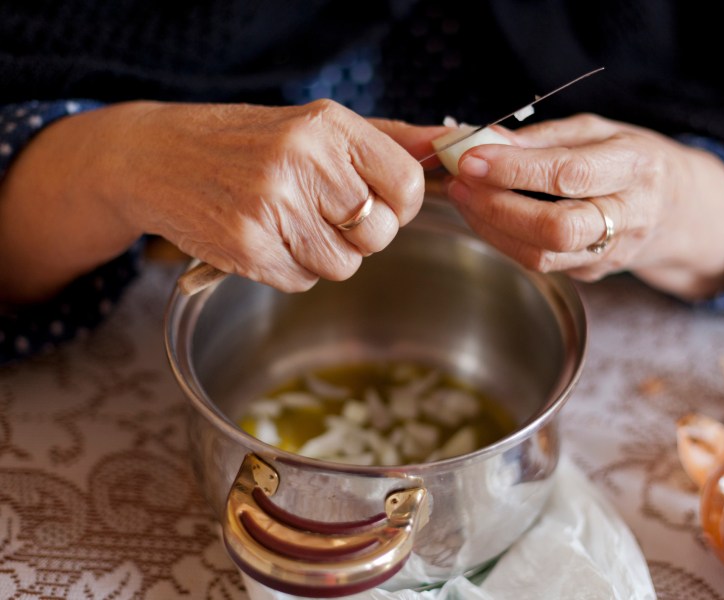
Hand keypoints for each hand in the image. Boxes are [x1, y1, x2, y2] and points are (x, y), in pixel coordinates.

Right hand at [0, 100, 427, 299]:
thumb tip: (453, 146)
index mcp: (329, 127)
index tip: (376, 203)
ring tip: (286, 222)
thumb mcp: (317, 127)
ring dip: (322, 255)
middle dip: (358, 234)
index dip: (397, 205)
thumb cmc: (247, 142)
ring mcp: (273, 206)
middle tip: (321, 212)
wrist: (159, 157)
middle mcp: (304, 162)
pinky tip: (263, 237)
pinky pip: (301, 282)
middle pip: (378, 234)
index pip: (407, 185)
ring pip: (342, 265)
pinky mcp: (247, 246)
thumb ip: (389, 140)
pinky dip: (289, 268)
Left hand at [445, 114, 723, 299]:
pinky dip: (502, 239)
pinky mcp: (592, 273)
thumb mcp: (599, 131)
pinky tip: (484, 215)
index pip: (569, 174)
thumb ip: (543, 137)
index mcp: (635, 166)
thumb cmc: (632, 161)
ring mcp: (611, 252)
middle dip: (498, 206)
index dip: (515, 169)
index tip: (471, 158)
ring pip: (542, 255)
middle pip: (557, 227)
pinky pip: (539, 263)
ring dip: (491, 227)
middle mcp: (628, 215)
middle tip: (461, 182)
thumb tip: (485, 139)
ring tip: (463, 196)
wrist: (679, 209)